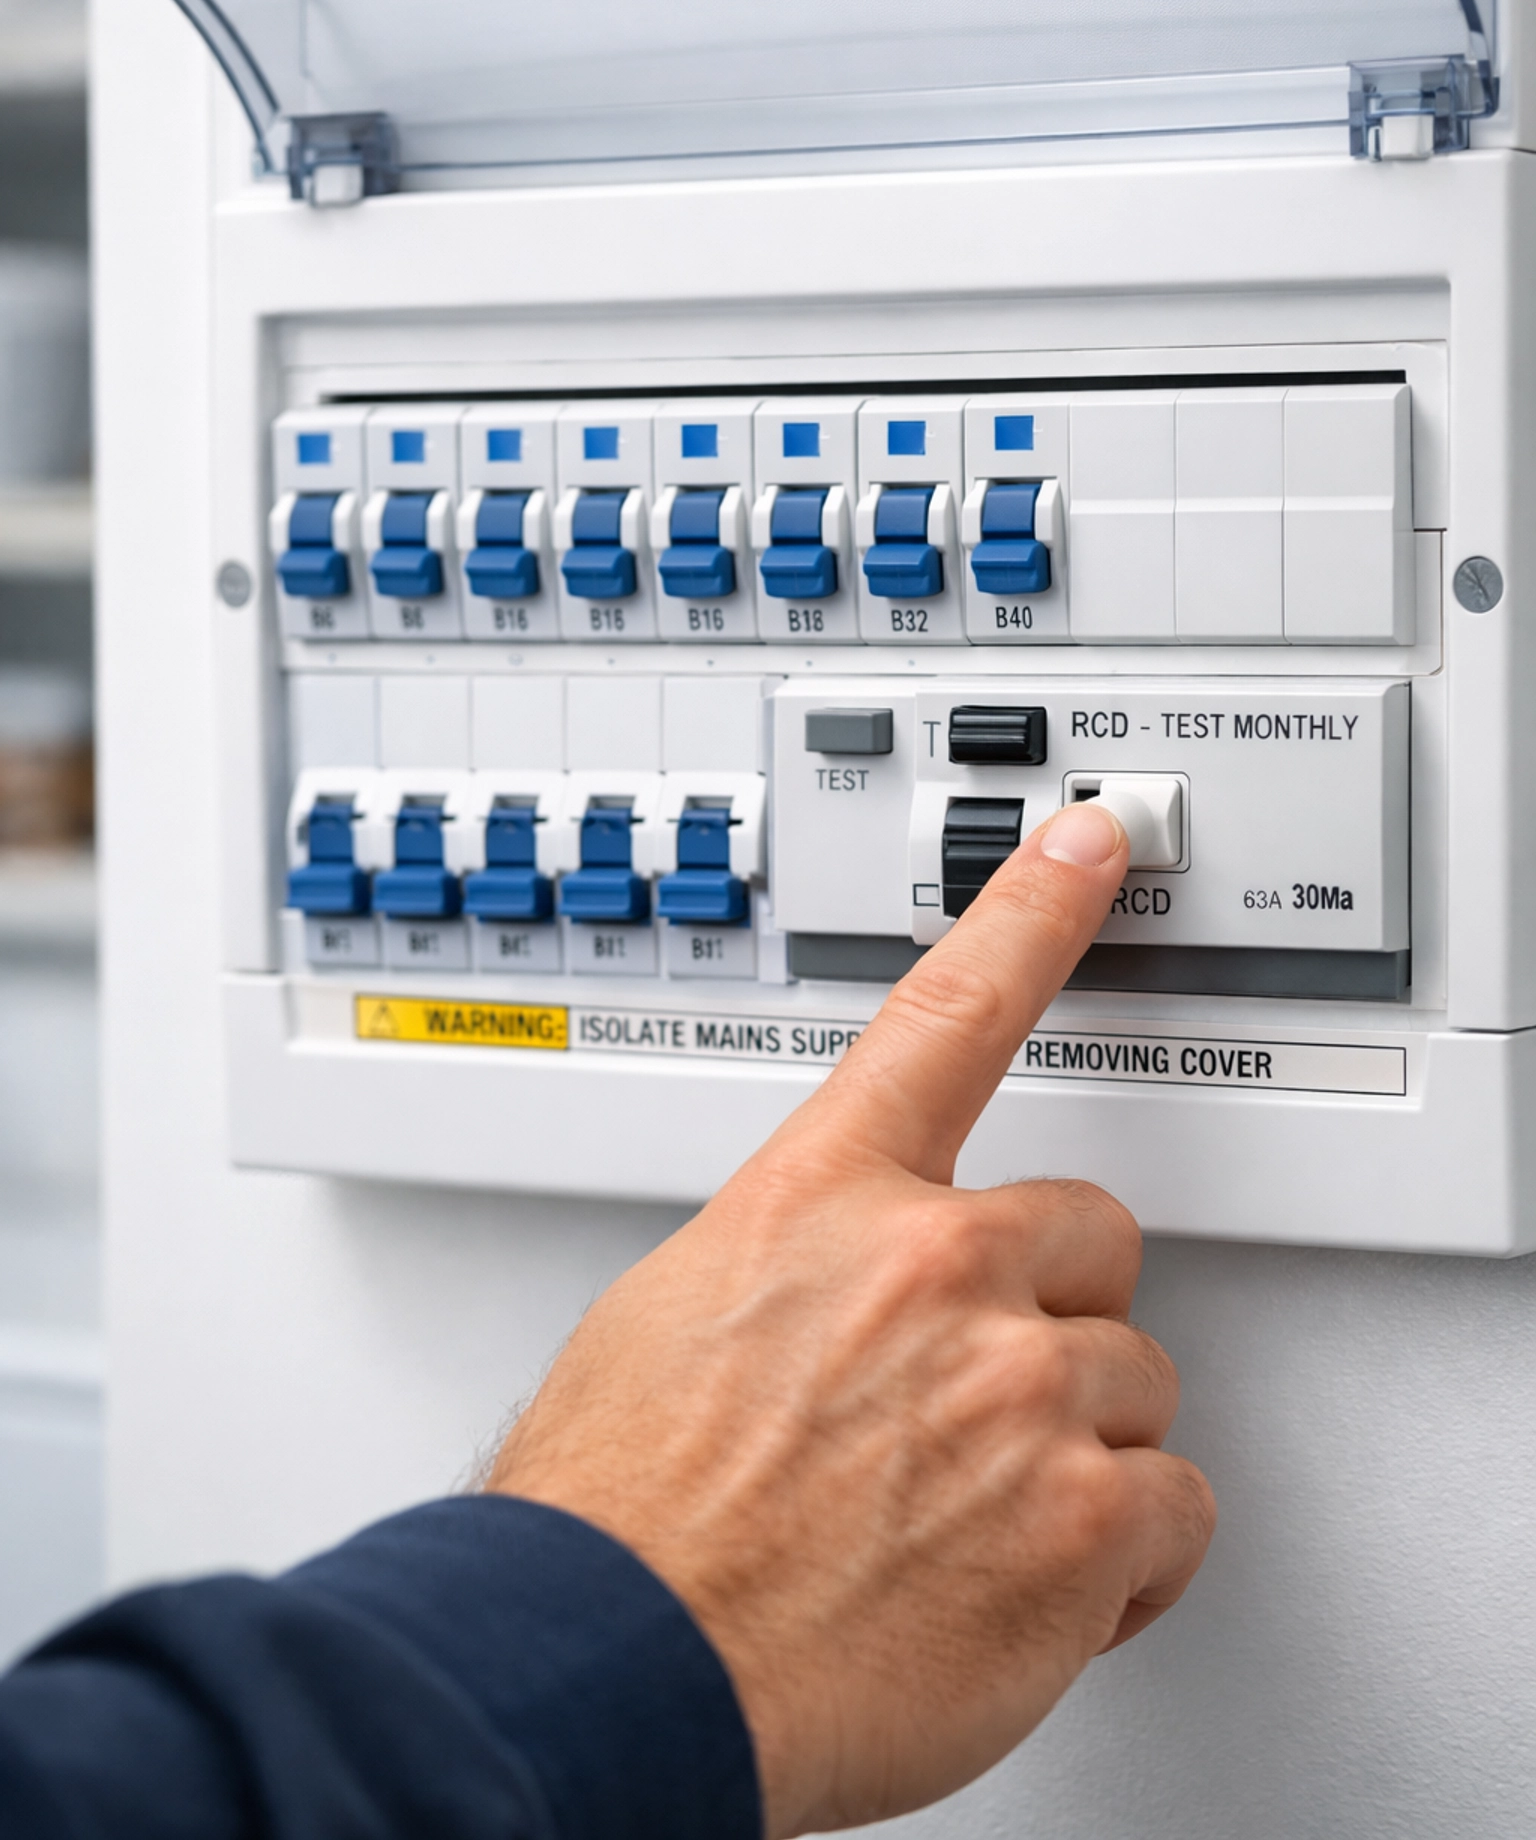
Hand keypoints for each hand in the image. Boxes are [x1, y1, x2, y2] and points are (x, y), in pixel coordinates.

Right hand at [489, 800, 1215, 1835]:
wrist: (616, 1669)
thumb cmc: (619, 1517)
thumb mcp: (673, 1320)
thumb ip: (789, 1270)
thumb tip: (824, 1299)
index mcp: (823, 1199)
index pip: (949, 1013)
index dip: (1031, 912)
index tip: (1085, 844)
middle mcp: (933, 1268)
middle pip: (1090, 1240)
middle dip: (1048, 1311)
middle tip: (968, 1400)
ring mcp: (1016, 1387)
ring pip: (1137, 1380)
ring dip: (1078, 1446)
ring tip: (969, 1520)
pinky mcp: (1080, 1520)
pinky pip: (1177, 1510)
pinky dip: (1128, 1561)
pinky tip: (1033, 1587)